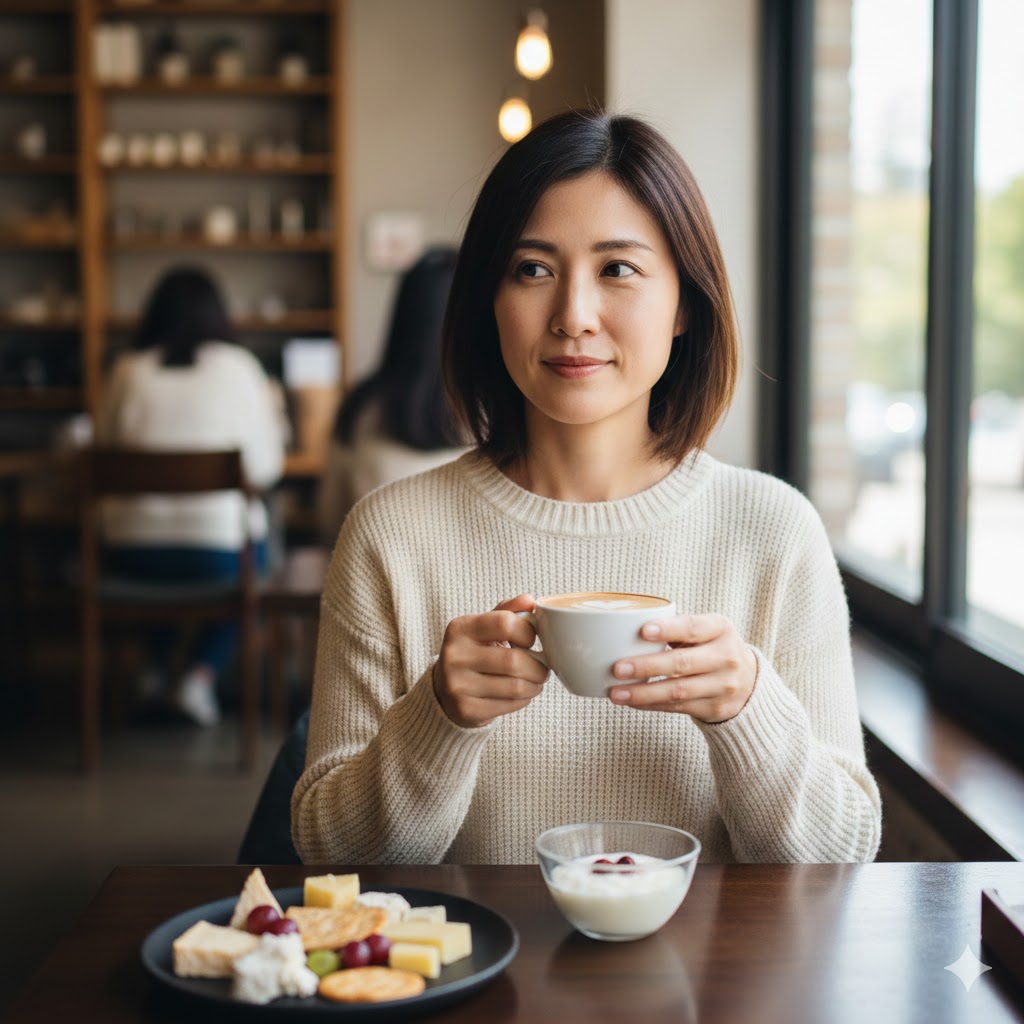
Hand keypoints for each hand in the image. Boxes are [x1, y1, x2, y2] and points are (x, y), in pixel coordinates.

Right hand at [433, 594, 548, 727]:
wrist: (445, 689)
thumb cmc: (474, 651)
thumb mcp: (485, 627)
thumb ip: (507, 611)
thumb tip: (529, 600)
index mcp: (460, 628)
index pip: (505, 623)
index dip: (528, 632)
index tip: (531, 640)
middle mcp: (454, 655)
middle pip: (514, 660)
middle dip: (538, 666)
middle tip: (543, 667)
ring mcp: (457, 684)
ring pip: (515, 686)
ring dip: (535, 685)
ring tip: (535, 681)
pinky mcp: (465, 709)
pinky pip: (509, 705)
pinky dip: (524, 700)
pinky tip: (521, 694)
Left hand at [608, 613, 756, 722]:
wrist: (747, 681)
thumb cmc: (711, 647)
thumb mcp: (705, 630)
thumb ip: (676, 628)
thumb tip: (624, 630)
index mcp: (720, 629)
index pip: (693, 628)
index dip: (668, 629)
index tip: (642, 631)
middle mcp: (726, 657)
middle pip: (682, 663)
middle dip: (647, 667)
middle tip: (617, 668)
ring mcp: (723, 685)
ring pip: (678, 690)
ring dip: (643, 693)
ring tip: (615, 693)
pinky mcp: (715, 708)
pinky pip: (677, 707)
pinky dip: (650, 705)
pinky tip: (631, 702)